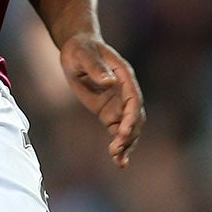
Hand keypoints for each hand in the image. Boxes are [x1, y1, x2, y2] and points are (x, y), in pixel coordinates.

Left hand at [59, 34, 142, 166]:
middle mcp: (126, 92)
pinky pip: (117, 132)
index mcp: (125, 77)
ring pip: (129, 128)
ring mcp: (118, 104)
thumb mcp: (85, 55)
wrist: (77, 50)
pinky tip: (118, 161)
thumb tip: (109, 81)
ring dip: (126, 145)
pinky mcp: (109, 113)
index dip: (131, 117)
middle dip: (128, 135)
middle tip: (116, 150)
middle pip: (135, 118)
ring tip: (119, 161)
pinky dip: (119, 146)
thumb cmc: (82, 49)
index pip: (133, 100)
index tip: (123, 132)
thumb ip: (96, 68)